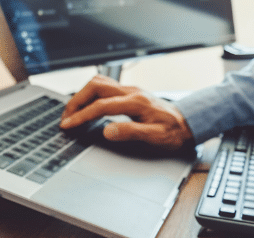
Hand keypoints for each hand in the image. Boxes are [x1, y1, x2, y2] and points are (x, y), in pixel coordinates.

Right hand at [60, 75, 193, 150]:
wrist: (187, 124)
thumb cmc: (174, 132)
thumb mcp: (155, 137)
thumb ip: (131, 132)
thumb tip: (108, 131)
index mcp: (137, 103)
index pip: (102, 106)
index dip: (82, 116)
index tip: (68, 125)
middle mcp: (132, 92)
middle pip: (96, 87)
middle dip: (76, 101)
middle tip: (66, 117)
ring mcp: (131, 91)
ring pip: (99, 83)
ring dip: (82, 95)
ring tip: (72, 112)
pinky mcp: (131, 93)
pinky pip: (106, 87)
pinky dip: (91, 94)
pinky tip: (88, 105)